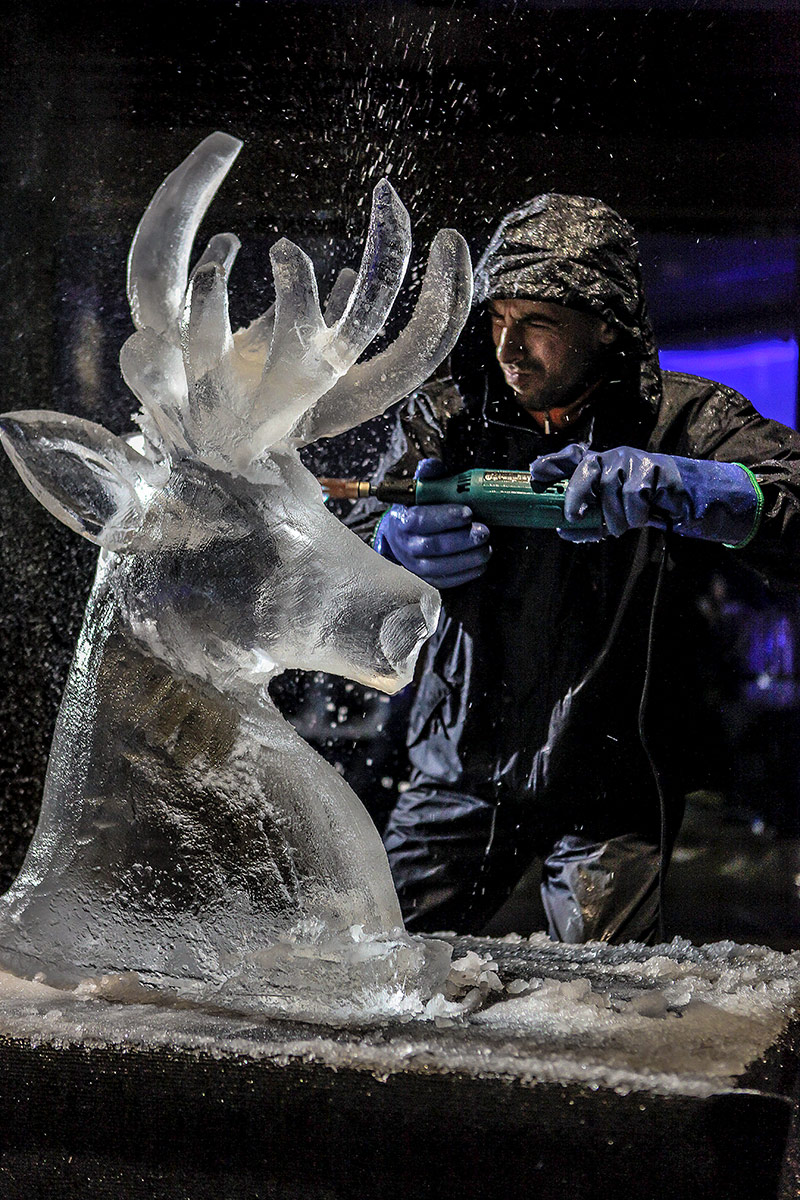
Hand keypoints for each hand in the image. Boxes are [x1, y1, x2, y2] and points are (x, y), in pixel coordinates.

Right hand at [373, 458, 490, 587]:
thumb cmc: (417, 510)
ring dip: (467, 559)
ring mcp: (414, 565)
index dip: (445, 517)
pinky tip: (480, 564)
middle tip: (484, 532)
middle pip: (433, 546)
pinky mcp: (426, 580)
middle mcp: (405, 545)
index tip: (468, 513)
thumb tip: (433, 464)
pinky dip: (465, 574)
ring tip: (486, 549)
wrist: (402, 536)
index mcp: (403, 520)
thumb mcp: (420, 491)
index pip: (420, 520)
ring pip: (440, 567)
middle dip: (462, 540)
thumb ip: (428, 477)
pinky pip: (445, 581)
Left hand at [530, 443, 760, 545]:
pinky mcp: (655, 468)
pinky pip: (635, 496)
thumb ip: (589, 523)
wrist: (689, 501)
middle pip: (587, 468)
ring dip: (616, 517)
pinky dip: (636, 515)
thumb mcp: (614, 515)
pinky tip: (644, 518)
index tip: (534, 472)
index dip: (552, 463)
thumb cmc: (646, 507)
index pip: (572, 456)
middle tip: (573, 516)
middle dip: (576, 493)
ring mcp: (635, 460)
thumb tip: (562, 530)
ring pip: (611, 489)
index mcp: (601, 466)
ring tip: (624, 525)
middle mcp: (614, 457)